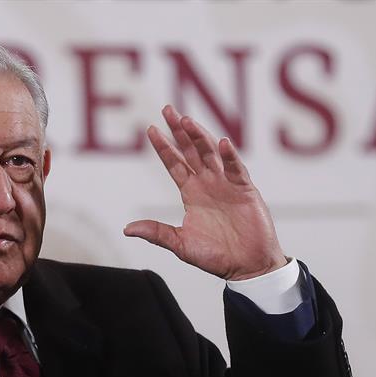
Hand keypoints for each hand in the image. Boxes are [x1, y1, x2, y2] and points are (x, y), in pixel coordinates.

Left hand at [124, 105, 285, 280]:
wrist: (247, 266)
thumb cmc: (216, 256)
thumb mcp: (181, 244)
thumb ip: (157, 233)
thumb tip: (128, 229)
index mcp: (192, 193)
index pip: (175, 164)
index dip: (164, 147)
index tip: (151, 129)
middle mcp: (208, 183)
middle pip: (191, 151)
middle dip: (180, 131)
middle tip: (167, 110)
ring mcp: (227, 184)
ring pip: (211, 154)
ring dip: (200, 137)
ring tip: (187, 122)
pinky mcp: (245, 190)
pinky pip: (236, 169)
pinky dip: (229, 156)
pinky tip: (221, 144)